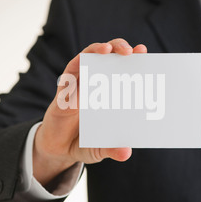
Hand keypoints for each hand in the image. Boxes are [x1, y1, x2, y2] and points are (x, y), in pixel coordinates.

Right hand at [32, 38, 146, 185]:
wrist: (58, 148)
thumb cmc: (83, 142)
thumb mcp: (100, 148)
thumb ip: (112, 149)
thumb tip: (126, 153)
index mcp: (107, 94)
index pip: (121, 70)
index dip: (132, 59)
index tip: (143, 52)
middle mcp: (93, 85)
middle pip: (106, 57)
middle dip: (118, 48)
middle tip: (130, 51)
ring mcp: (78, 86)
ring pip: (87, 59)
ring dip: (97, 50)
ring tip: (108, 49)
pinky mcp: (63, 92)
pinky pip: (69, 74)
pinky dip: (77, 65)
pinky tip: (85, 62)